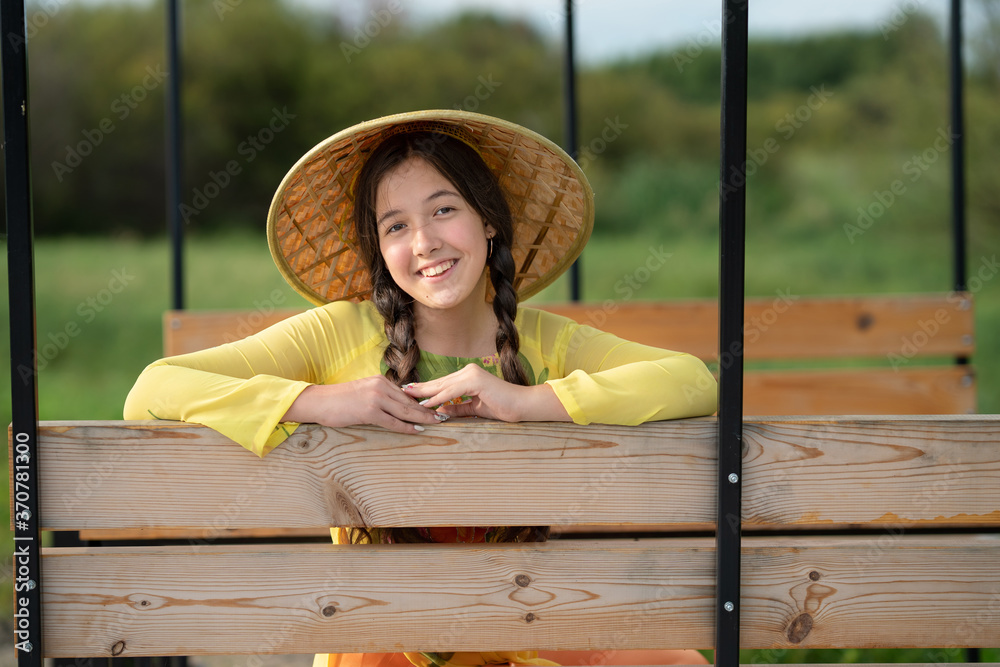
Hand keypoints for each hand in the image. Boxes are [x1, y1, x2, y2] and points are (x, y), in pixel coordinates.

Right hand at [283, 376, 442, 433]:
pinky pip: (393, 421)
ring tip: (437, 422)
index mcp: (380, 381)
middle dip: (428, 409)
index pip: (406, 394)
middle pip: (410, 402)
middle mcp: (380, 387)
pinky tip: (418, 430)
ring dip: (423, 418)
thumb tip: (397, 407)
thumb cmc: (339, 401)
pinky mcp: (369, 411)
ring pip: (405, 411)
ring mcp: (375, 398)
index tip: (435, 406)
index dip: (422, 401)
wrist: (319, 401)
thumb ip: (380, 397)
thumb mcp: (363, 392)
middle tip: (444, 415)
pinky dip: (407, 427)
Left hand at [402, 364, 570, 422]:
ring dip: (424, 393)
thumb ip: (458, 408)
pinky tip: (426, 403)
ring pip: (442, 385)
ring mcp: (472, 374)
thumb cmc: (503, 407)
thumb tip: (440, 412)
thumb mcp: (475, 409)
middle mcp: (468, 371)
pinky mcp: (476, 381)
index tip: (408, 393)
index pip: (442, 383)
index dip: (425, 389)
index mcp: (468, 376)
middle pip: (438, 382)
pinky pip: (452, 391)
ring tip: (407, 397)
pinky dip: (438, 398)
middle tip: (400, 392)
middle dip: (419, 388)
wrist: (523, 406)